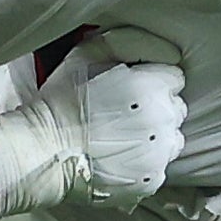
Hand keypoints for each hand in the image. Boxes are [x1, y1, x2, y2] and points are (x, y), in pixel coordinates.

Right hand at [0, 39, 186, 214]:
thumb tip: (154, 44)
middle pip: (176, 108)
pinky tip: (120, 157)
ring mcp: (159, 153)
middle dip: (158, 107)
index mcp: (151, 86)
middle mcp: (162, 120)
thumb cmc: (61, 100)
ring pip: (172, 139)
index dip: (153, 80)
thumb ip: (123, 41)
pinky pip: (159, 166)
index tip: (133, 87)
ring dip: (156, 135)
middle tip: (126, 112)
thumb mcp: (85, 54)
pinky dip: (145, 162)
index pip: (175, 78)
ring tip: (123, 136)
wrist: (44, 151)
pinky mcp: (151, 180)